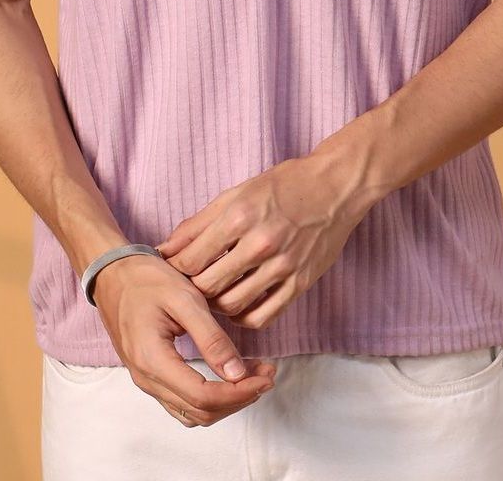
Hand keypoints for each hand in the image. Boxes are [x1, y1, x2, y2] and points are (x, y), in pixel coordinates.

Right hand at [92, 253, 276, 426]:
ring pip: (193, 413)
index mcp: (153, 361)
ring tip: (253, 375)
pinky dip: (210, 397)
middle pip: (201, 412)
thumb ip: (211, 338)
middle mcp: (147, 380)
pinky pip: (183, 403)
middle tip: (266, 373)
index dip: (240, 392)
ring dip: (227, 400)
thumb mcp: (184, 299)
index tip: (266, 375)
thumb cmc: (147, 279)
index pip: (204, 398)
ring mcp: (146, 381)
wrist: (113, 273)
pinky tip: (228, 376)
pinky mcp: (150, 376)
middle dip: (239, 397)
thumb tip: (239, 373)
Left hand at [154, 154, 369, 330]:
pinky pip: (263, 316)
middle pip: (208, 286)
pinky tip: (238, 306)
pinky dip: (243, 318)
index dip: (176, 268)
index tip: (174, 269)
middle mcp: (260, 243)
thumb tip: (168, 247)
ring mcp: (282, 266)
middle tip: (189, 286)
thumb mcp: (237, 192)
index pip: (192, 259)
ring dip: (215, 306)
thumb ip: (200, 222)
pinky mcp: (300, 283)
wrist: (335, 187)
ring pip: (232, 305)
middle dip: (192, 289)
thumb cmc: (284, 185)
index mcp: (240, 216)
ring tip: (212, 295)